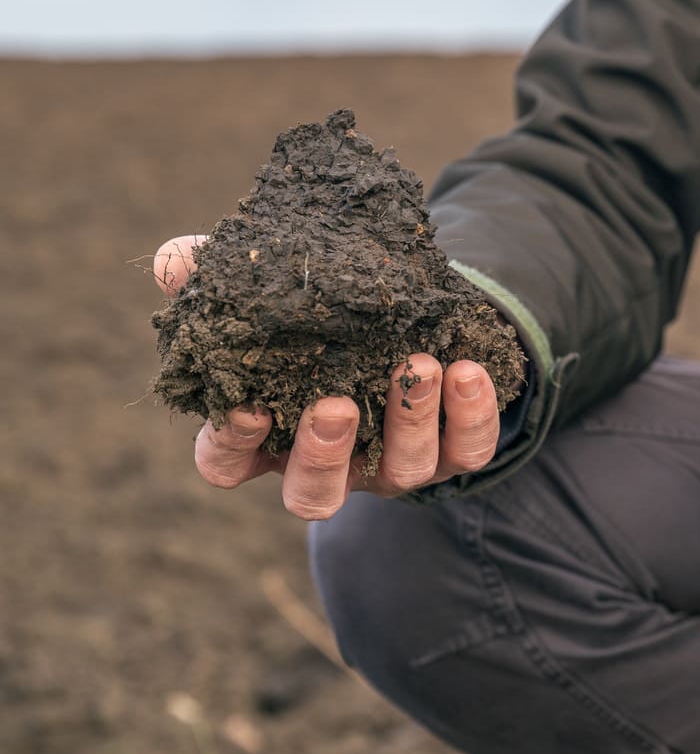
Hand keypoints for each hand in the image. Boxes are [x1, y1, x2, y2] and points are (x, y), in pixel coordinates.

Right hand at [153, 235, 501, 519]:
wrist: (420, 315)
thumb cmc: (327, 315)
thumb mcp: (276, 292)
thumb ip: (219, 276)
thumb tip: (176, 260)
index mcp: (270, 435)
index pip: (228, 464)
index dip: (233, 445)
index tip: (250, 408)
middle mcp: (333, 462)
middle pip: (314, 494)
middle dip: (324, 454)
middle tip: (336, 405)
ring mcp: (395, 464)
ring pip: (402, 468)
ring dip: (408, 418)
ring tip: (416, 361)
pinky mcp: (454, 451)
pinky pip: (467, 449)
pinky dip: (470, 413)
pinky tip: (467, 369)